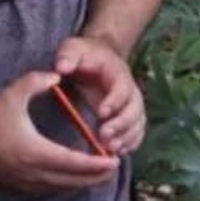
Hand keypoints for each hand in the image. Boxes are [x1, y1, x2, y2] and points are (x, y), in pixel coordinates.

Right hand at [0, 71, 120, 192]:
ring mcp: (27, 182)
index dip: (97, 164)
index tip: (115, 160)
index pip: (74, 162)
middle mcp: (34, 172)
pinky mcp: (22, 185)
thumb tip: (58, 75)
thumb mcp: (12, 94)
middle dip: (97, 176)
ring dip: (84, 182)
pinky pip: (52, 189)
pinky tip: (76, 176)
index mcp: (36, 151)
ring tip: (101, 172)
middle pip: (74, 181)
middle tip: (115, 167)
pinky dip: (68, 184)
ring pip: (64, 188)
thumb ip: (38, 81)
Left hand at [55, 36, 146, 154]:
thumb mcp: (73, 48)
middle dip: (122, 124)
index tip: (101, 113)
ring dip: (127, 137)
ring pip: (138, 122)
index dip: (115, 101)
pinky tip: (119, 152)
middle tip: (105, 137)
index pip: (123, 87)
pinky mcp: (129, 115)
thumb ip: (67, 56)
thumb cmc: (84, 55)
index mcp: (118, 73)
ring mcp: (131, 104)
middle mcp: (130, 89)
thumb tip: (61, 68)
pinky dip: (131, 142)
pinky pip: (137, 131)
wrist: (99, 58)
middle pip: (135, 108)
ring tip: (111, 149)